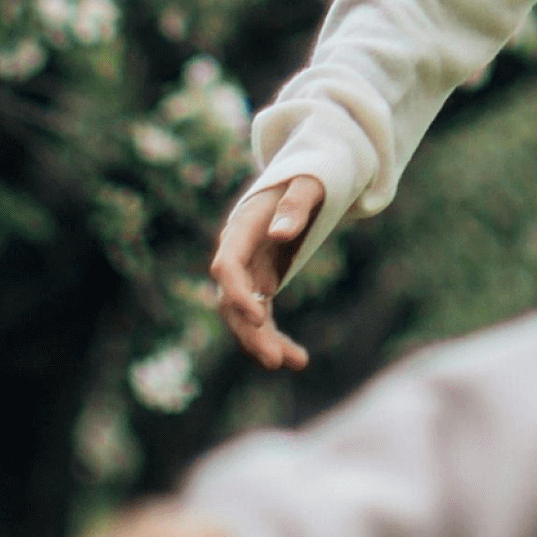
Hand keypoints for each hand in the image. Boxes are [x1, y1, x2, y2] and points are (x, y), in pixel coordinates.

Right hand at [210, 175, 323, 370]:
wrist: (303, 177)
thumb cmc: (307, 175)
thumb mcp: (309, 181)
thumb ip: (296, 204)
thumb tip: (280, 233)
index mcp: (242, 227)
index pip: (227, 265)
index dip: (238, 292)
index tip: (260, 315)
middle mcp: (237, 252)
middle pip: (231, 300)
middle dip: (250, 332)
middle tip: (274, 360)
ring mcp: (248, 270)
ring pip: (246, 316)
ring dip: (265, 342)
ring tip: (295, 362)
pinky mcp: (262, 281)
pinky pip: (263, 317)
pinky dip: (276, 338)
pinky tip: (298, 359)